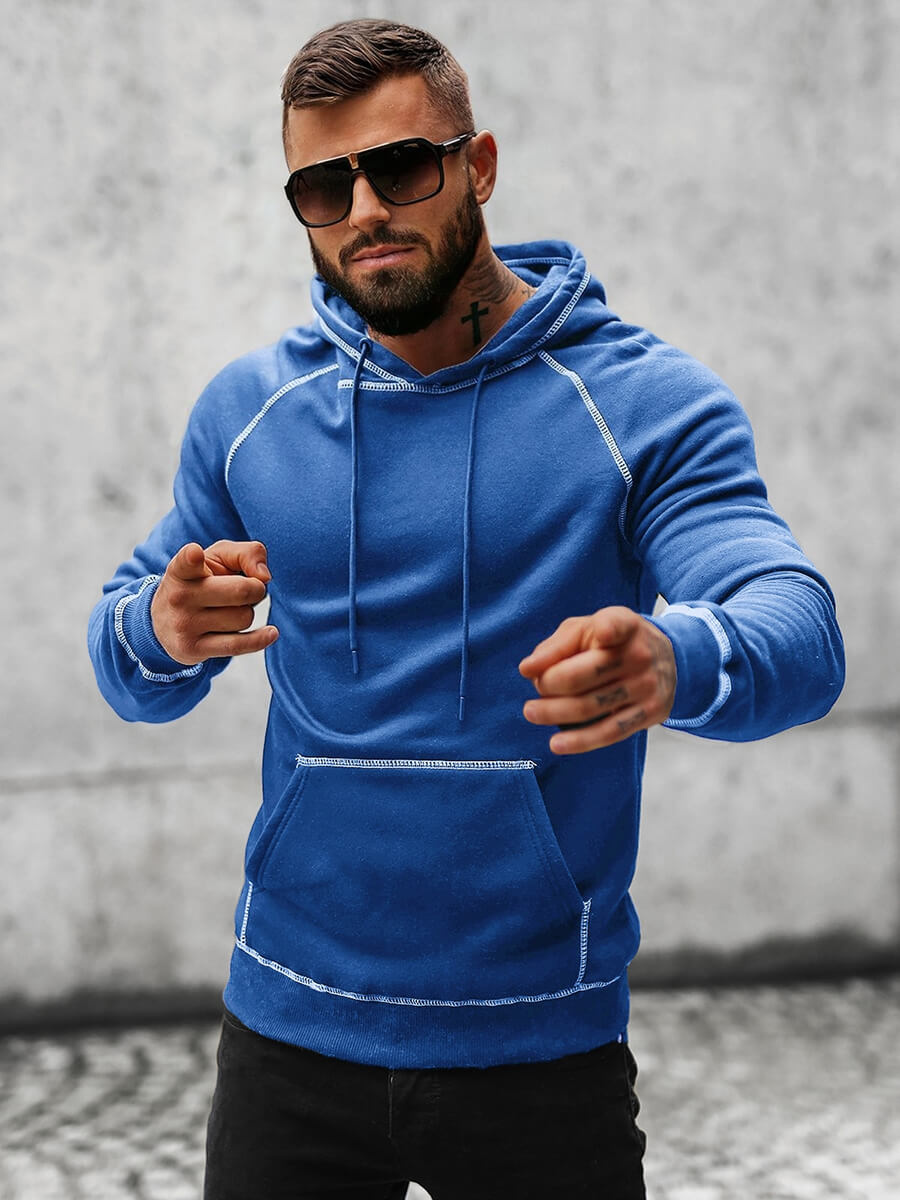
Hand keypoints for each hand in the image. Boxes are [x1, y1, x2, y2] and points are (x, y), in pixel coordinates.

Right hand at [150, 540, 278, 665]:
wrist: (164, 623)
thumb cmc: (201, 581)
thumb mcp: (218, 558)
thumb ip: (247, 553)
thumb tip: (264, 577)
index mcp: (181, 569)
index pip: (187, 561)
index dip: (192, 557)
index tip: (195, 554)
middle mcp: (179, 597)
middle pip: (241, 591)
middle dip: (255, 590)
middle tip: (247, 589)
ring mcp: (185, 625)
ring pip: (244, 618)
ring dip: (246, 613)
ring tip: (227, 610)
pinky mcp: (193, 649)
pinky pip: (239, 645)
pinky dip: (260, 639)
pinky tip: (271, 632)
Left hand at [519, 607, 675, 754]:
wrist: (667, 658)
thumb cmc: (612, 641)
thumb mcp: (587, 629)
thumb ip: (556, 646)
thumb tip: (528, 669)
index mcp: (624, 625)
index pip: (616, 625)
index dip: (609, 629)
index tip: (601, 635)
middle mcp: (639, 655)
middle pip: (584, 675)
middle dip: (550, 685)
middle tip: (533, 691)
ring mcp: (647, 686)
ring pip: (592, 706)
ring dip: (555, 713)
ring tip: (532, 712)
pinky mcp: (650, 712)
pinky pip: (610, 732)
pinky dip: (581, 741)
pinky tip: (557, 743)